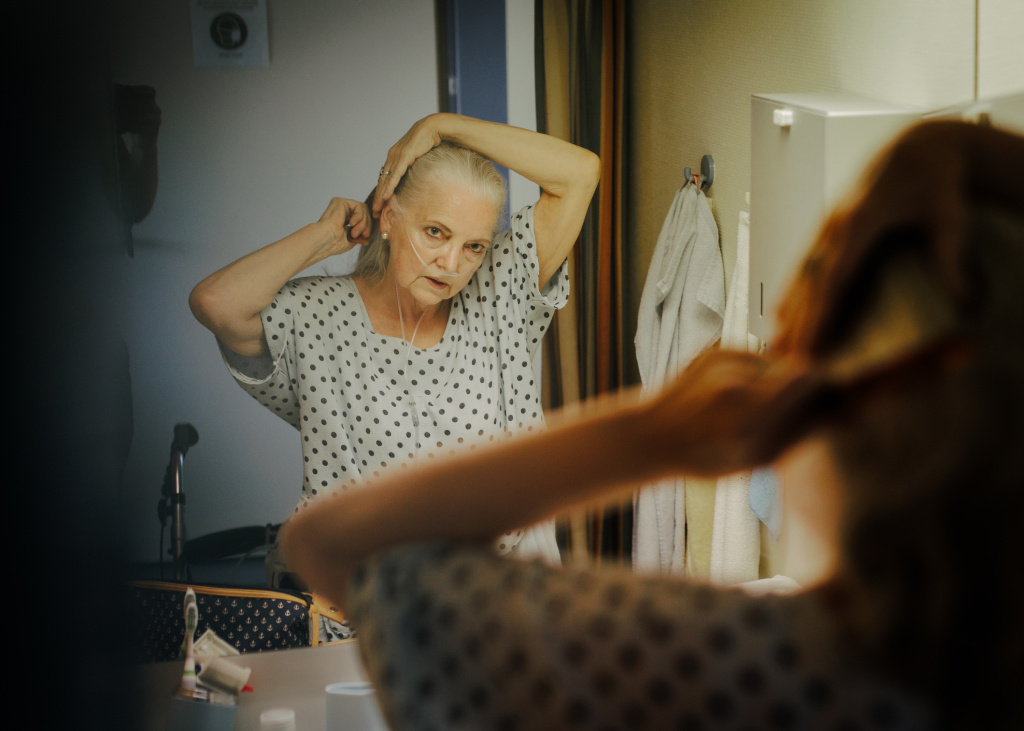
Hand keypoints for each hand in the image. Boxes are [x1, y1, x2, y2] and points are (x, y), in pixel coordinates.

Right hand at [319, 197, 372, 251]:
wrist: (326, 240)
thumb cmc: (334, 243)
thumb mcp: (352, 239)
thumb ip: (360, 233)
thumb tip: (368, 234)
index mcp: (343, 218)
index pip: (361, 217)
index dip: (367, 226)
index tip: (366, 237)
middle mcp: (342, 210)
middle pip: (364, 212)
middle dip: (367, 225)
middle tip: (364, 235)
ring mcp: (341, 205)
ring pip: (363, 209)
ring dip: (363, 223)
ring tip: (355, 233)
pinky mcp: (340, 201)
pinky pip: (358, 206)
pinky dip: (359, 216)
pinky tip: (352, 224)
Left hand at [372, 115, 443, 215]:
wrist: (432, 128)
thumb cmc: (427, 141)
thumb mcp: (416, 155)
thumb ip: (411, 165)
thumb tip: (413, 176)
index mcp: (394, 157)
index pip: (385, 178)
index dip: (381, 192)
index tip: (379, 205)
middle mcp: (392, 157)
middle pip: (382, 181)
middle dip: (378, 198)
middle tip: (375, 212)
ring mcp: (397, 156)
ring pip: (386, 181)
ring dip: (381, 196)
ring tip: (377, 209)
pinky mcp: (404, 157)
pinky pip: (395, 175)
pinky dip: (389, 187)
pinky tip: (385, 196)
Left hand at [641, 348, 830, 476]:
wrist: (650, 434)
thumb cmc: (703, 456)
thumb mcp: (754, 459)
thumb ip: (799, 433)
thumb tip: (842, 415)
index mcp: (747, 412)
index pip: (808, 377)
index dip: (822, 388)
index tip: (826, 404)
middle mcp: (736, 379)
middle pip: (795, 366)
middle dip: (800, 386)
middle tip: (788, 413)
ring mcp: (724, 359)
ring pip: (775, 360)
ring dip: (776, 380)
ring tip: (754, 408)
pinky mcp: (716, 349)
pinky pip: (754, 356)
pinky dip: (755, 373)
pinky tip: (734, 396)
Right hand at [776, 120, 1023, 354]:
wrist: (922, 145)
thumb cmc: (936, 176)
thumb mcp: (950, 215)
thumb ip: (952, 256)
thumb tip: (964, 300)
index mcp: (859, 220)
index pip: (834, 279)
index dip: (819, 316)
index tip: (811, 345)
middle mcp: (835, 223)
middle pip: (809, 281)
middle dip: (795, 322)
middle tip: (783, 357)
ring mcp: (827, 223)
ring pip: (800, 272)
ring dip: (786, 308)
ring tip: (773, 341)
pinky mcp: (828, 225)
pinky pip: (803, 262)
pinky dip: (790, 289)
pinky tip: (781, 310)